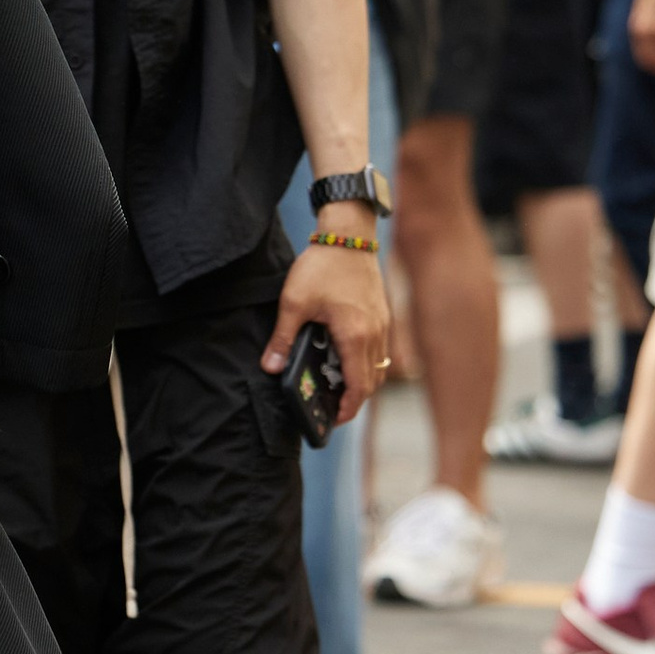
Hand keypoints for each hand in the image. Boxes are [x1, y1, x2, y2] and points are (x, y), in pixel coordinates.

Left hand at [264, 237, 392, 423]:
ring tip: (339, 388)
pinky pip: (380, 351)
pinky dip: (367, 364)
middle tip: (333, 408)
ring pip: (379, 367)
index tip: (335, 419)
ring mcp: (382, 325)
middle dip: (355, 400)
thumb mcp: (294, 302)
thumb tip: (271, 367)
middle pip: (372, 382)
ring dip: (363, 383)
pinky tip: (347, 360)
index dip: (348, 408)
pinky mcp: (383, 315)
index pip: (358, 386)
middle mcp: (374, 334)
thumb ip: (283, 338)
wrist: (348, 234)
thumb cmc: (323, 266)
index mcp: (355, 336)